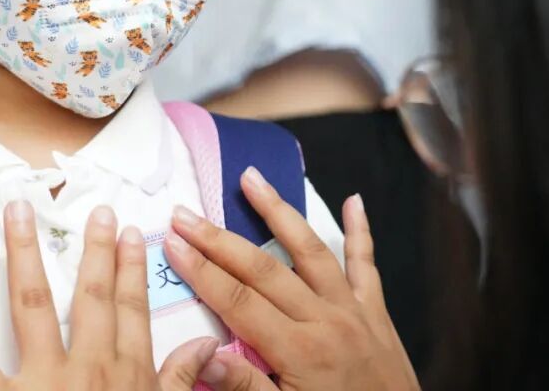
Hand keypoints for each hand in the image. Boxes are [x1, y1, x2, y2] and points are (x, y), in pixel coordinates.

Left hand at [0, 201, 218, 389]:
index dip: (133, 270)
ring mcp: (42, 379)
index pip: (133, 311)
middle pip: (93, 298)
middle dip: (95, 252)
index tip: (130, 233)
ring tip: (17, 212)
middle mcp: (88, 367)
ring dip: (24, 254)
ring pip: (33, 305)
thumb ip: (178, 380)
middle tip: (96, 210)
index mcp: (127, 374)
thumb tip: (208, 344)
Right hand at [163, 168, 419, 390]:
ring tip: (252, 178)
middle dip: (220, 239)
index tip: (172, 241)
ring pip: (311, 250)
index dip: (201, 269)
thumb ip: (244, 388)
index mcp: (298, 350)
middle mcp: (325, 319)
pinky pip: (367, 263)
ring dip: (279, 211)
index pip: (237, 300)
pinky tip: (356, 201)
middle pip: (264, 268)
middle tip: (184, 213)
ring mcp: (353, 310)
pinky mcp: (377, 312)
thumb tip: (203, 356)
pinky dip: (361, 231)